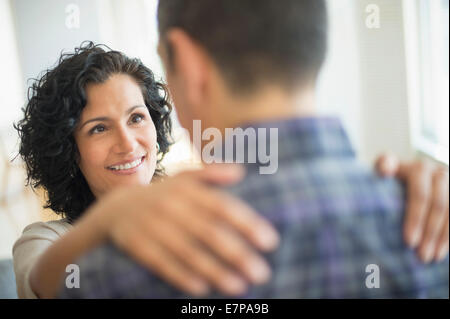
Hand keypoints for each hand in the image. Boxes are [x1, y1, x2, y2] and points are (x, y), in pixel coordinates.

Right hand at [95, 164, 279, 295]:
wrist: (116, 208)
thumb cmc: (163, 195)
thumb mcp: (184, 179)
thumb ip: (212, 174)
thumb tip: (241, 171)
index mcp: (187, 190)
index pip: (222, 206)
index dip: (246, 224)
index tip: (270, 241)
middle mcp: (171, 206)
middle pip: (209, 232)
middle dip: (237, 254)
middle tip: (261, 273)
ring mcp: (152, 226)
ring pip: (188, 251)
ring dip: (215, 270)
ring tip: (239, 286)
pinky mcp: (137, 245)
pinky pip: (161, 263)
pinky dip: (181, 276)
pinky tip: (202, 288)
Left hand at [376, 154, 448, 262]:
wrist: (413, 170)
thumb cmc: (392, 174)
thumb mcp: (386, 166)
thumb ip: (384, 165)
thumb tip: (385, 171)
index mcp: (419, 169)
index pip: (420, 195)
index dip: (416, 219)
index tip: (408, 242)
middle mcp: (439, 174)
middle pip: (437, 206)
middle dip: (429, 233)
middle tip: (420, 255)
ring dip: (442, 238)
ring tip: (431, 257)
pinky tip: (442, 252)